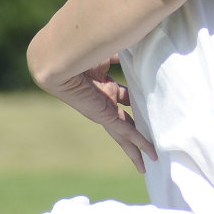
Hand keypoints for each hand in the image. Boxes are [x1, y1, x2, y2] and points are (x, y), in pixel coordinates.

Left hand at [44, 58, 156, 173]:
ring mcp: (104, 111)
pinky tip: (148, 152)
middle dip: (135, 133)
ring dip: (136, 147)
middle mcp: (104, 102)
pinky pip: (125, 132)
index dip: (137, 101)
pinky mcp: (104, 116)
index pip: (125, 98)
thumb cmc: (81, 54)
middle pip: (124, 122)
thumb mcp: (108, 55)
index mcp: (104, 87)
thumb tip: (138, 52)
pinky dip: (137, 142)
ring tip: (148, 161)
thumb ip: (122, 57)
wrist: (63, 63)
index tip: (150, 105)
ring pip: (124, 133)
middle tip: (148, 145)